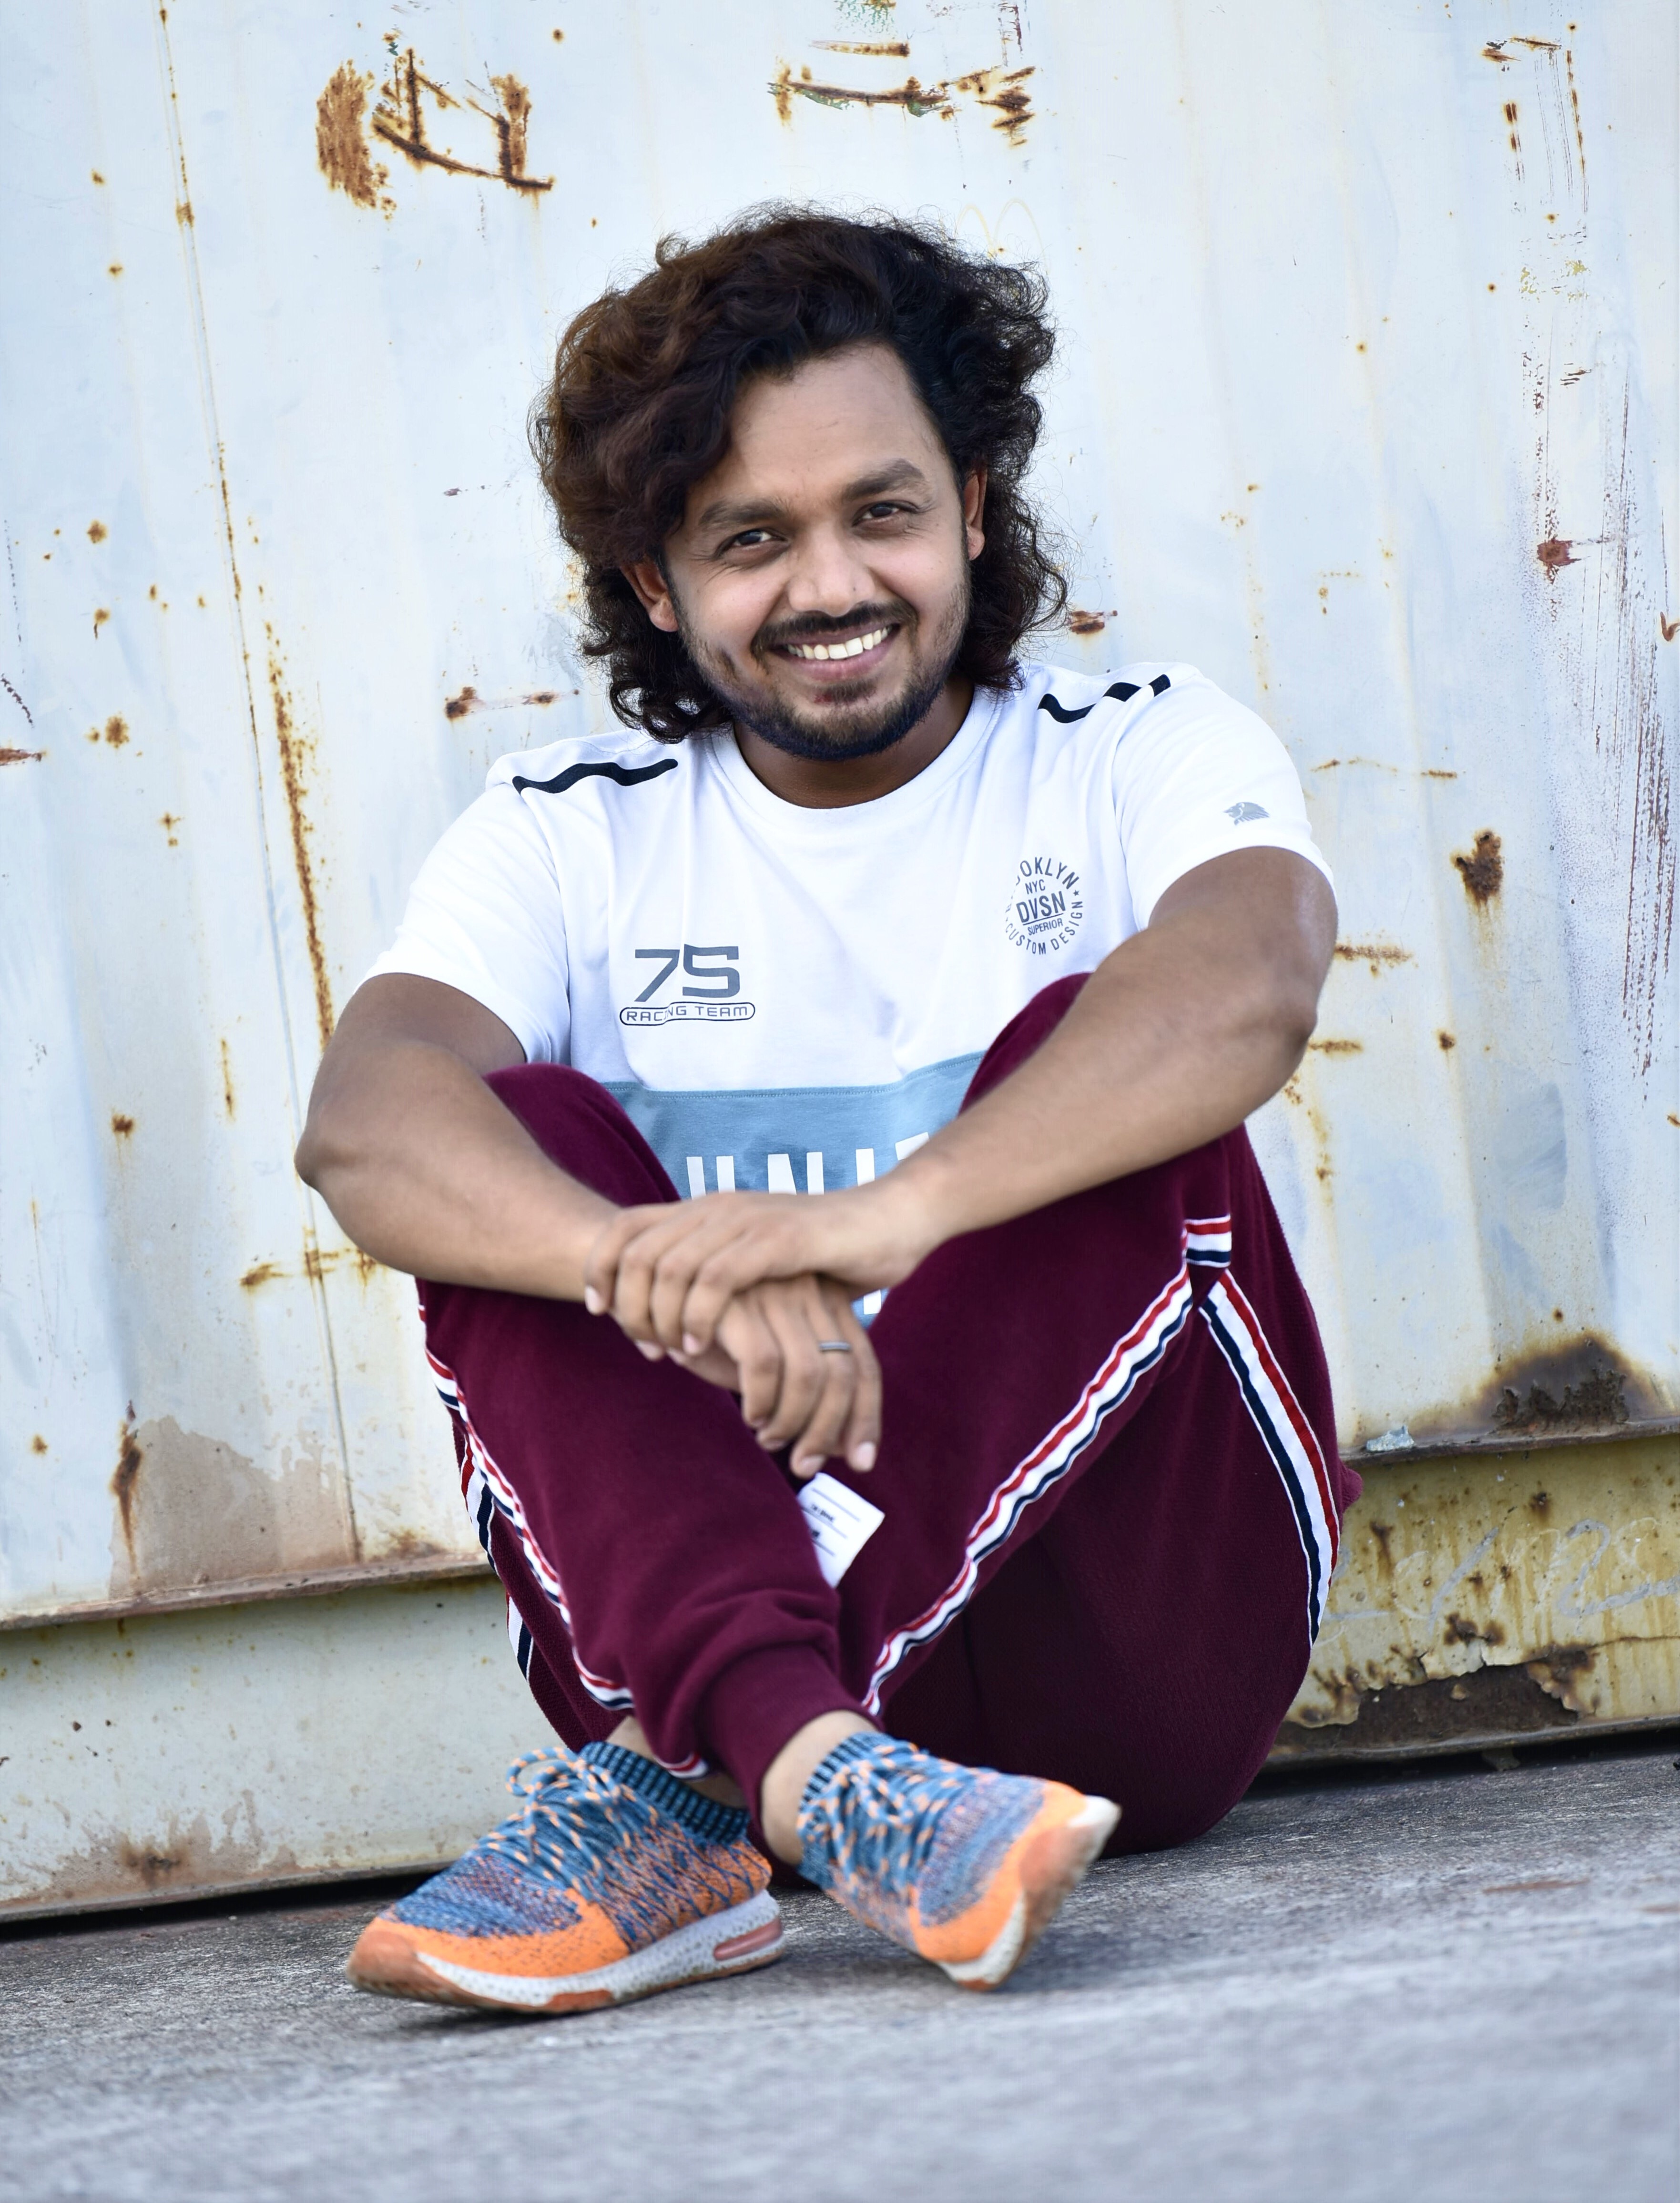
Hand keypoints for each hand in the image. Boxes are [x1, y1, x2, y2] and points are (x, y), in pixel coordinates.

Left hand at [583, 1181, 934, 1359]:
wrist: (892, 1220)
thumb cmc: (826, 1252)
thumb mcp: (757, 1258)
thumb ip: (715, 1273)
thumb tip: (672, 1309)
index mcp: (707, 1207)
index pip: (625, 1226)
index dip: (600, 1267)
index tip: (598, 1311)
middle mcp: (718, 1206)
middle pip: (637, 1252)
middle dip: (628, 1307)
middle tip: (644, 1348)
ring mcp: (747, 1219)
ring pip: (670, 1267)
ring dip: (661, 1318)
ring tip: (673, 1354)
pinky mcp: (778, 1239)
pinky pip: (717, 1278)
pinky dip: (699, 1317)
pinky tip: (701, 1347)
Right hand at [675, 1275, 879, 1477]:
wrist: (649, 1286)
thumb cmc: (711, 1333)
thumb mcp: (765, 1360)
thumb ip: (801, 1394)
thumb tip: (842, 1450)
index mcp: (824, 1301)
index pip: (864, 1365)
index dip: (866, 1419)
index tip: (860, 1462)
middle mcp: (808, 1290)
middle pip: (845, 1373)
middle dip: (828, 1431)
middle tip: (804, 1465)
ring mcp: (774, 1290)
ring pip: (809, 1373)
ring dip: (792, 1422)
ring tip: (768, 1438)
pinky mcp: (738, 1297)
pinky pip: (764, 1364)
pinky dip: (761, 1400)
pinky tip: (748, 1414)